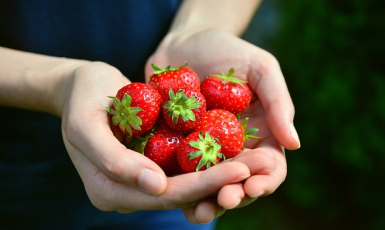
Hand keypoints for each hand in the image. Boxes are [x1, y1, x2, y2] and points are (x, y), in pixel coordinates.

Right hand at [56, 62, 250, 214]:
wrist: (82, 86)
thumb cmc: (81, 99)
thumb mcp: (86, 125)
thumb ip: (114, 160)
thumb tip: (156, 187)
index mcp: (109, 191)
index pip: (164, 195)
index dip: (202, 185)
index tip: (239, 170)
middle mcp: (128, 193)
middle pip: (182, 194)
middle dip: (221, 182)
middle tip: (258, 166)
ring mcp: (142, 180)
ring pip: (188, 183)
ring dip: (222, 174)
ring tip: (257, 162)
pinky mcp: (152, 163)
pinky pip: (184, 167)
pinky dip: (209, 161)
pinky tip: (237, 150)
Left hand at [146, 29, 299, 222]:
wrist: (184, 43)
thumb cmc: (228, 51)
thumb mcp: (260, 68)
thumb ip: (279, 103)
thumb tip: (294, 144)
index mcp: (258, 135)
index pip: (269, 167)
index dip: (264, 181)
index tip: (253, 187)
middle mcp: (232, 149)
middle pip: (238, 182)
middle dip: (233, 196)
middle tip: (223, 202)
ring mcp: (202, 151)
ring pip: (207, 186)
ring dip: (205, 202)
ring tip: (197, 212)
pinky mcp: (174, 148)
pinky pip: (177, 171)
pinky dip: (175, 186)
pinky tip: (168, 194)